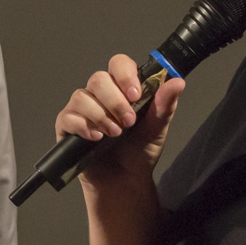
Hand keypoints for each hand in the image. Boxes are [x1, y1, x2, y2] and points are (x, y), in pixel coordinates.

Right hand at [53, 54, 186, 186]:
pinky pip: (69, 117)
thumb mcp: (158, 127)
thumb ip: (165, 104)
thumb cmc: (139, 151)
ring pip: (82, 96)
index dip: (125, 75)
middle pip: (98, 78)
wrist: (125, 181)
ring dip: (101, 116)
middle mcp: (100, 94)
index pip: (119, 64)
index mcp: (122, 88)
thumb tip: (178, 81)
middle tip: (128, 122)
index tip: (135, 95)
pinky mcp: (67, 125)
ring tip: (114, 134)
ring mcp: (81, 108)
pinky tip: (97, 138)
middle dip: (115, 101)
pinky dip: (84, 127)